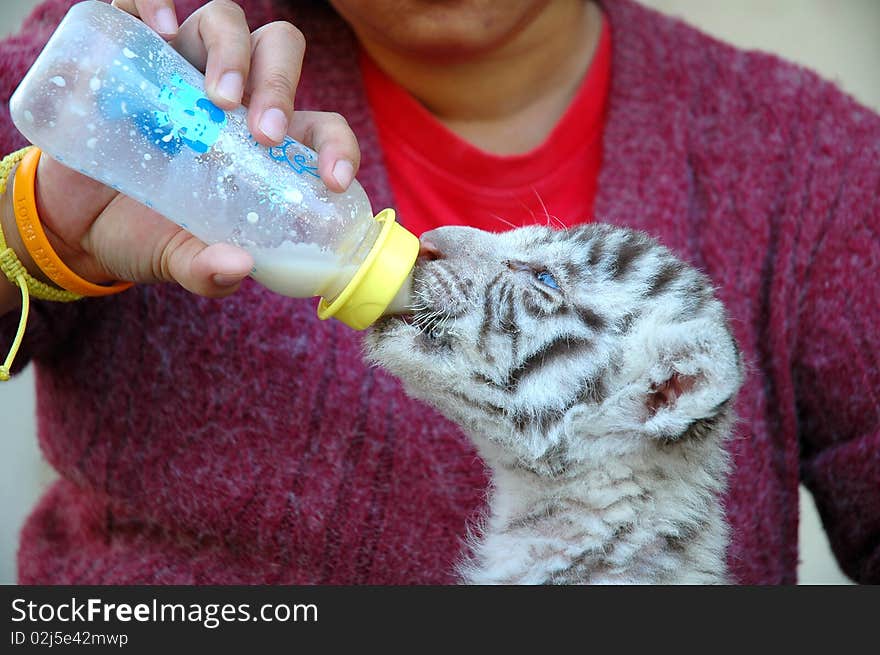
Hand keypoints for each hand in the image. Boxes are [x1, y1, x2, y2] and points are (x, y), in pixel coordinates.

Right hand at [2, 0, 360, 304]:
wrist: (73, 223)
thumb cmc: (143, 232)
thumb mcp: (178, 258)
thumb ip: (207, 270)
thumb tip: (237, 268)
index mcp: (262, 143)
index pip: (318, 125)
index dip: (336, 146)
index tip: (334, 179)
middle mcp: (230, 96)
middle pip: (278, 55)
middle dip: (281, 87)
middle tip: (265, 134)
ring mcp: (180, 67)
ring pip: (225, 22)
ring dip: (233, 52)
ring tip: (218, 98)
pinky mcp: (128, 52)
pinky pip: (143, 3)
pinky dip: (154, 2)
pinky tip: (161, 26)